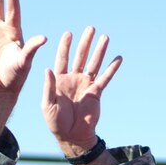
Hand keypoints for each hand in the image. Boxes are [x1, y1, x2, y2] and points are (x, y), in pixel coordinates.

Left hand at [43, 26, 119, 154]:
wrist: (72, 136)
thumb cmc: (56, 122)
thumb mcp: (47, 105)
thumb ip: (49, 87)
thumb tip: (48, 68)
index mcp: (60, 80)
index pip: (62, 59)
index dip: (65, 46)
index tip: (69, 34)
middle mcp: (73, 79)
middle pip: (80, 57)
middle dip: (85, 43)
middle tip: (90, 28)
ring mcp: (86, 85)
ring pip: (94, 64)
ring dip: (99, 51)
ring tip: (105, 37)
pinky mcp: (96, 93)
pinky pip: (105, 78)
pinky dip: (112, 68)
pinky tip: (118, 58)